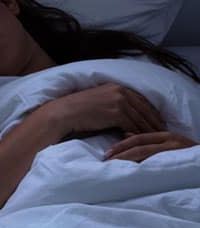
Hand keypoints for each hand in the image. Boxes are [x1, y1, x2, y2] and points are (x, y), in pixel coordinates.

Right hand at [42, 83, 165, 136]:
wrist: (64, 113)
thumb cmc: (78, 110)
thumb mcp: (99, 101)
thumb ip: (115, 103)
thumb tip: (128, 115)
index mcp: (117, 86)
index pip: (142, 100)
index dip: (151, 112)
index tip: (158, 122)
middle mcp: (120, 91)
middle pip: (145, 109)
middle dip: (154, 122)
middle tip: (162, 133)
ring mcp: (119, 101)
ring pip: (140, 119)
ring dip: (148, 130)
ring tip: (154, 140)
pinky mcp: (117, 112)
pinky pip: (132, 126)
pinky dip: (137, 134)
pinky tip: (139, 141)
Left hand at [104, 131, 196, 161]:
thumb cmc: (188, 155)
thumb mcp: (169, 146)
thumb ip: (149, 141)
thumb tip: (125, 134)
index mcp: (165, 136)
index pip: (138, 138)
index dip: (121, 145)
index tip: (107, 153)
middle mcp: (169, 140)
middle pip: (139, 144)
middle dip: (120, 152)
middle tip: (105, 159)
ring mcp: (176, 149)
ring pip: (146, 152)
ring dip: (128, 158)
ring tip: (114, 165)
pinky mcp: (181, 160)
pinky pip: (159, 163)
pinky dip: (144, 167)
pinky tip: (133, 172)